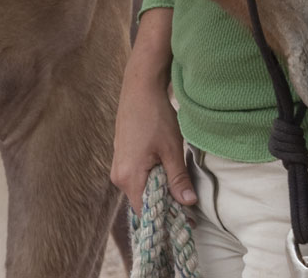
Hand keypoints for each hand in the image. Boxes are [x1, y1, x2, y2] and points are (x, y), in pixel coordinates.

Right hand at [110, 9, 196, 210]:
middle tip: (188, 206)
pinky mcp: (122, 156)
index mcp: (129, 177)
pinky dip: (153, 179)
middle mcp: (119, 175)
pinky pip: (138, 177)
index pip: (146, 212)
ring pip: (141, 189)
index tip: (186, 221)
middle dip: (164, 205)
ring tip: (180, 187)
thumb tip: (188, 203)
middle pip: (142, 202)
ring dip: (159, 191)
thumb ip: (178, 178)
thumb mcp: (172, 148)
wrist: (140, 87)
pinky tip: (167, 171)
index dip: (166, 218)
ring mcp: (119, 165)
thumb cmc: (155, 115)